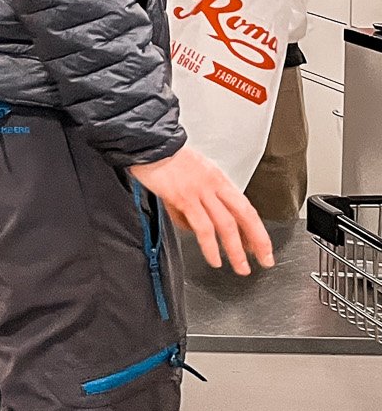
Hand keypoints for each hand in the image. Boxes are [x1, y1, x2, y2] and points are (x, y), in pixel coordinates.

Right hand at [128, 146, 273, 275]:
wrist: (147, 143)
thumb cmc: (163, 157)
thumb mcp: (188, 175)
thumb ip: (196, 201)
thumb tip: (194, 228)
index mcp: (217, 178)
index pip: (245, 207)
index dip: (257, 229)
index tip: (261, 246)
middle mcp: (213, 184)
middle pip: (244, 216)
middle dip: (258, 241)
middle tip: (264, 260)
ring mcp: (200, 191)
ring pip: (226, 225)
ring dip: (236, 250)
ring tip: (240, 267)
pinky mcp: (184, 197)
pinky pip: (203, 227)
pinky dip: (210, 246)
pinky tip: (214, 258)